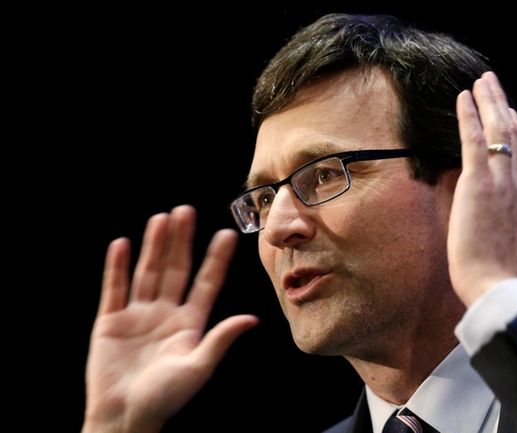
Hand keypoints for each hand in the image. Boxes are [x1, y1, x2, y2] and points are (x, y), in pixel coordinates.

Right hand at [82, 205, 257, 432]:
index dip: (216, 259)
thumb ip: (220, 339)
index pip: (206, 283)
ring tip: (162, 218)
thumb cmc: (164, 398)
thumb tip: (252, 319)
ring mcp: (137, 315)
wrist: (124, 417)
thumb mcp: (198, 367)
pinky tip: (123, 244)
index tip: (226, 234)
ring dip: (154, 245)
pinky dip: (117, 267)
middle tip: (186, 211)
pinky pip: (114, 289)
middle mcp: (165, 314)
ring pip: (147, 272)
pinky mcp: (110, 322)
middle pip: (175, 270)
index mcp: (189, 324)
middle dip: (181, 241)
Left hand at [448, 71, 516, 306]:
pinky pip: (475, 141)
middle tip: (493, 83)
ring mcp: (501, 182)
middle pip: (514, 133)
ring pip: (498, 130)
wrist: (497, 287)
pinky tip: (463, 97)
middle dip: (503, 104)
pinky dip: (469, 116)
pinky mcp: (479, 184)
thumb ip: (512, 227)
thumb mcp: (513, 245)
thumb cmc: (499, 276)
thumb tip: (509, 223)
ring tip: (481, 80)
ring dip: (489, 101)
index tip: (510, 112)